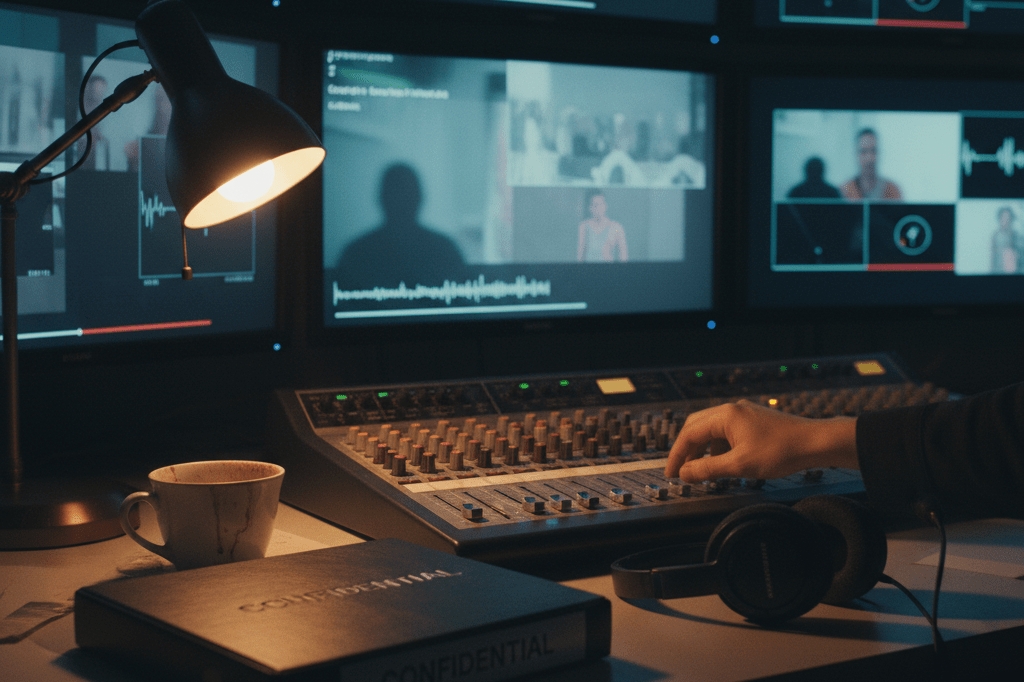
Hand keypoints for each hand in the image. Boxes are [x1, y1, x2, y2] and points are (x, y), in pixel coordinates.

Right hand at [664, 400, 858, 481]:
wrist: (815, 443)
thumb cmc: (781, 451)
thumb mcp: (739, 465)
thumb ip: (708, 469)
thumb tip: (686, 473)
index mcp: (725, 415)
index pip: (689, 434)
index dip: (677, 455)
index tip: (671, 473)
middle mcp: (732, 409)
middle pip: (696, 427)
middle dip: (686, 450)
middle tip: (681, 470)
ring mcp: (743, 414)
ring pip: (712, 430)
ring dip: (703, 449)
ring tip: (701, 471)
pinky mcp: (753, 421)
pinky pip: (727, 432)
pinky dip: (719, 447)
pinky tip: (724, 463)